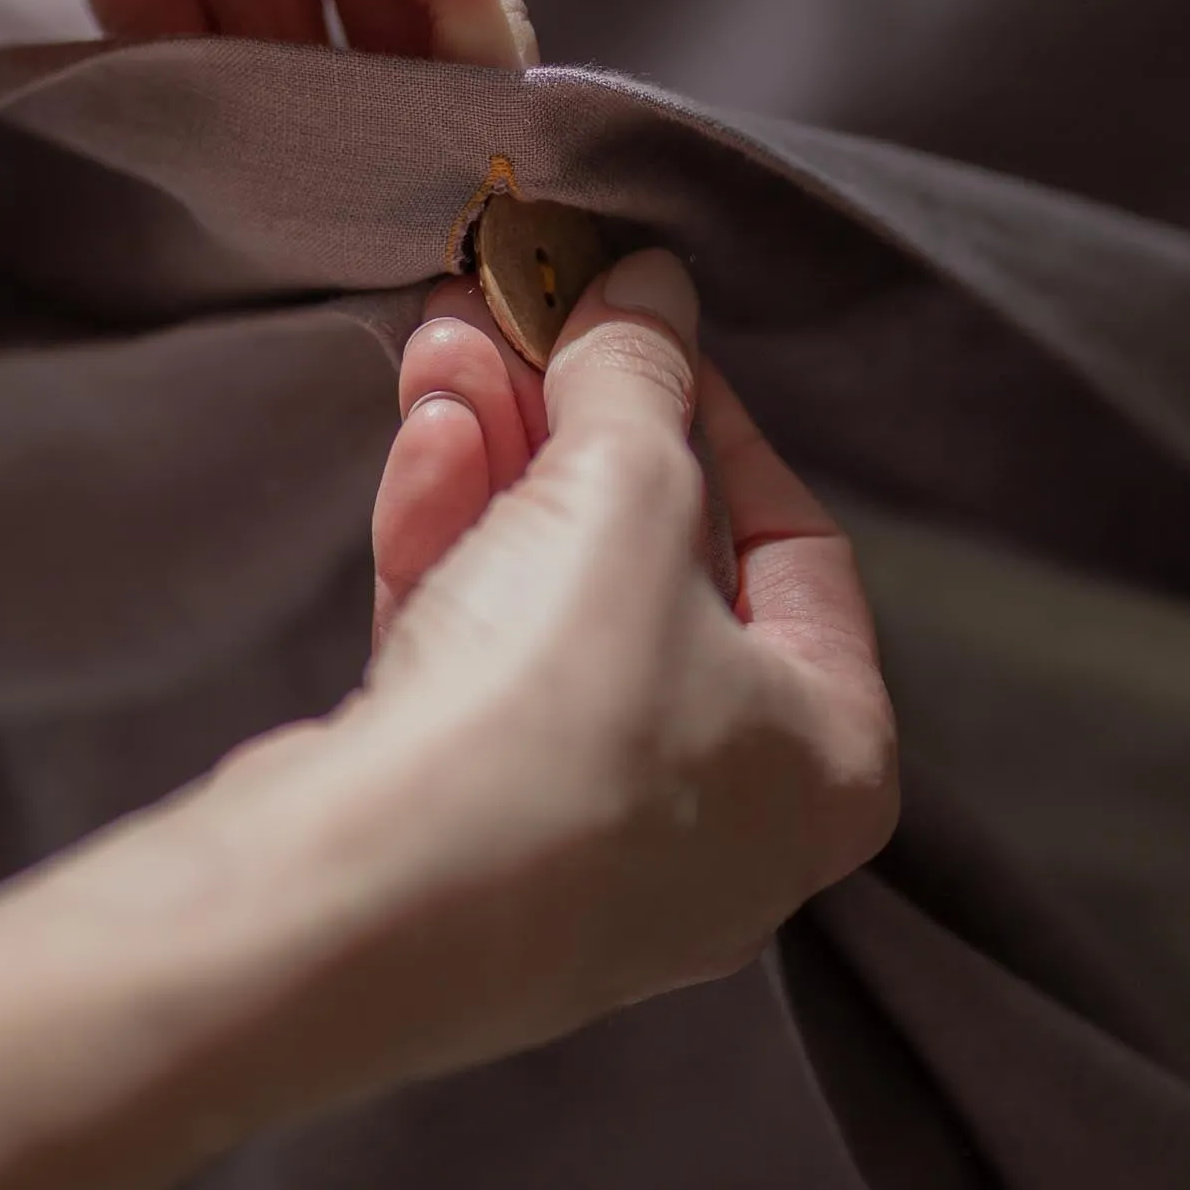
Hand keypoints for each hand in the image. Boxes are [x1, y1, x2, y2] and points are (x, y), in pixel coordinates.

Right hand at [0, 250, 890, 1189]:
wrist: (359, 905)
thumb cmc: (557, 709)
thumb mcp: (625, 490)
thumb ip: (640, 374)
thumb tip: (652, 284)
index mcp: (830, 761)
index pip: (799, 549)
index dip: (713, 414)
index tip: (636, 328)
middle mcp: (726, 824)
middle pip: (658, 572)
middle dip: (570, 428)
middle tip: (512, 316)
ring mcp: (583, 850)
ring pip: (550, 612)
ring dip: (496, 467)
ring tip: (442, 346)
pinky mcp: (459, 850)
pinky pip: (473, 672)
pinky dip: (451, 556)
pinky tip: (418, 449)